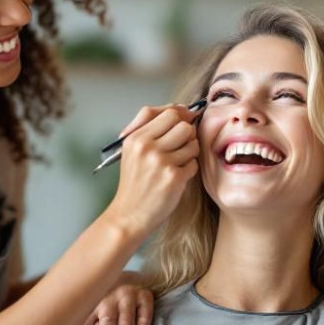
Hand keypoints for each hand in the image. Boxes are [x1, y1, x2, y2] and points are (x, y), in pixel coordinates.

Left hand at [66, 275, 154, 324]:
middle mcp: (112, 297)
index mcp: (94, 299)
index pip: (88, 322)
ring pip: (126, 321)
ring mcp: (130, 296)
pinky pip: (145, 312)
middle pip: (108, 323)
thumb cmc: (102, 294)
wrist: (118, 268)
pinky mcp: (145, 296)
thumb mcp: (87, 308)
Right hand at [101, 104, 200, 239]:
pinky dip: (189, 170)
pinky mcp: (174, 178)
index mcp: (136, 138)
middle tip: (181, 146)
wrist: (129, 215)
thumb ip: (150, 128)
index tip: (185, 122)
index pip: (169, 113)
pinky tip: (176, 178)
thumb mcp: (131, 151)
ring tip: (178, 163)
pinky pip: (194, 164)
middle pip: (184, 125)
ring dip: (190, 153)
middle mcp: (147, 147)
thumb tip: (181, 108)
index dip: (181, 116)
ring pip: (193, 144)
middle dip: (188, 135)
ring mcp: (161, 162)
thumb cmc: (134, 184)